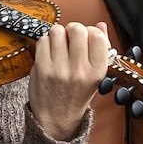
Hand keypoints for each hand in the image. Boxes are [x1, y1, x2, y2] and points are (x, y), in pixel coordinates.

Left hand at [28, 22, 110, 140]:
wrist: (56, 119)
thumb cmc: (76, 94)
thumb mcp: (95, 75)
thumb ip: (100, 49)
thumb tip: (101, 25)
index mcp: (97, 71)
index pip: (98, 35)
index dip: (91, 31)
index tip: (87, 38)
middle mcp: (79, 70)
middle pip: (77, 29)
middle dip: (73, 30)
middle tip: (71, 40)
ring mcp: (59, 69)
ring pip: (58, 31)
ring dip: (58, 35)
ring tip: (60, 47)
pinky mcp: (41, 68)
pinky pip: (43, 40)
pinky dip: (46, 43)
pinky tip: (50, 53)